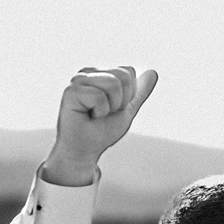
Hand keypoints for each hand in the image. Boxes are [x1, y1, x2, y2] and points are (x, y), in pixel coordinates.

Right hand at [40, 66, 157, 185]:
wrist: (83, 151)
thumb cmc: (101, 132)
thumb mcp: (127, 111)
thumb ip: (139, 92)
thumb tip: (153, 72)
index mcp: (99, 74)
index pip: (127, 72)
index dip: (127, 96)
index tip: (112, 109)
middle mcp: (87, 73)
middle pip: (123, 77)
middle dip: (120, 101)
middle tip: (103, 113)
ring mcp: (77, 81)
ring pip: (113, 84)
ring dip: (110, 108)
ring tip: (95, 115)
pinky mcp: (71, 92)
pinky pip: (99, 97)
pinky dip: (99, 112)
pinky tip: (88, 117)